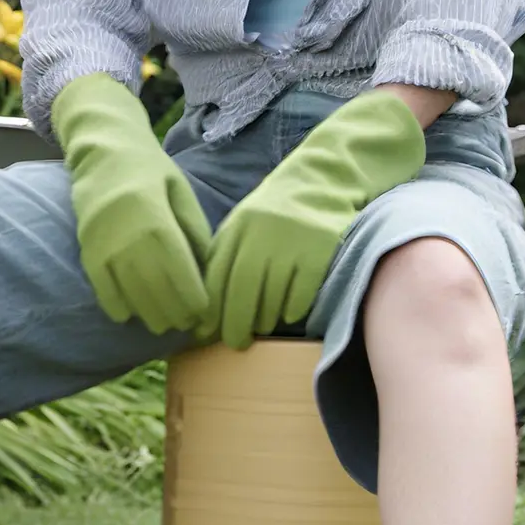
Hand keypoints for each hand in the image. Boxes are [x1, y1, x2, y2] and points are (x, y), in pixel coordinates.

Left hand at [198, 176, 358, 349]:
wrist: (319, 182)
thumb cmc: (272, 215)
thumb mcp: (241, 227)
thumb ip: (223, 258)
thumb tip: (203, 312)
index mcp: (237, 228)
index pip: (216, 275)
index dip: (209, 309)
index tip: (204, 334)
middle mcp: (261, 233)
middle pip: (241, 288)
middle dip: (234, 323)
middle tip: (235, 343)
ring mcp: (292, 241)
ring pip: (272, 295)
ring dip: (264, 320)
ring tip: (262, 327)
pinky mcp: (320, 250)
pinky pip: (301, 293)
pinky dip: (291, 310)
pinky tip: (288, 314)